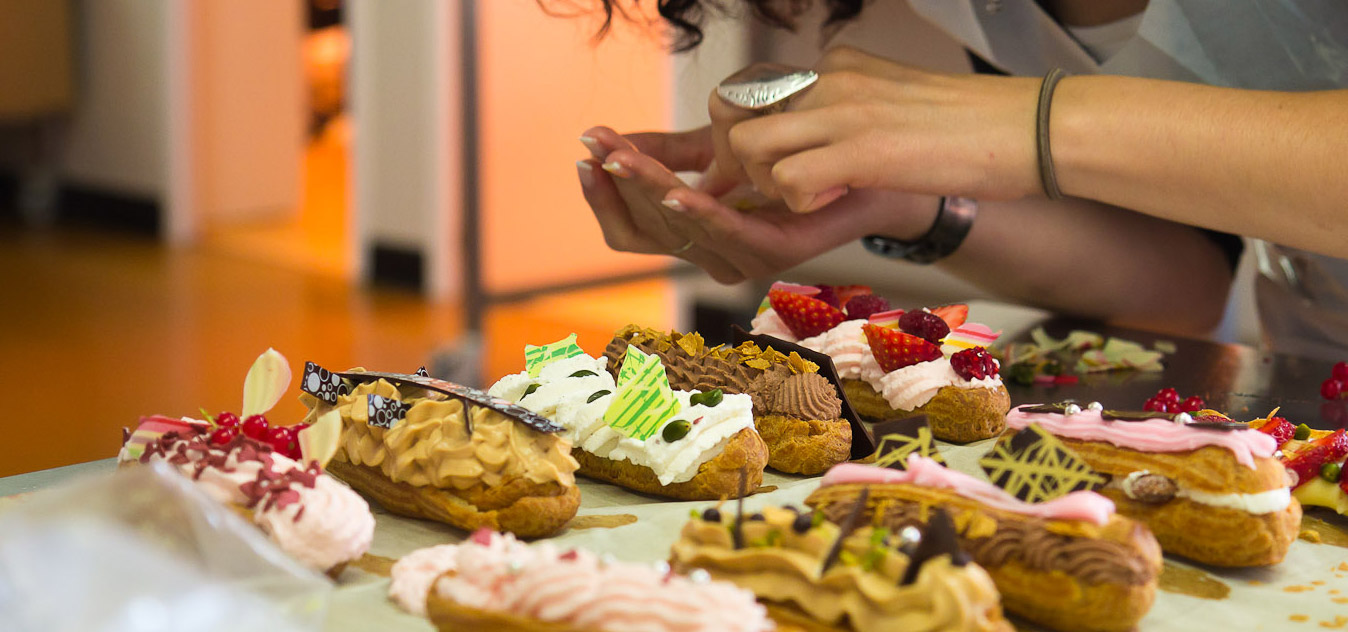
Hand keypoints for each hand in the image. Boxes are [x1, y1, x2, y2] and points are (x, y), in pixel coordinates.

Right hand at [578, 125, 939, 282]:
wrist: (862, 168)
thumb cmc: (791, 157)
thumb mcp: (716, 148)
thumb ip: (667, 150)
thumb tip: (610, 142)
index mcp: (693, 238)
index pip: (628, 230)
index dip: (602, 196)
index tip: (584, 152)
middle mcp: (711, 258)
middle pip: (646, 231)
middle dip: (618, 186)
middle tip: (597, 147)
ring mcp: (740, 262)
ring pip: (679, 231)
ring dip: (647, 191)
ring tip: (620, 159)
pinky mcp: (773, 254)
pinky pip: (726, 234)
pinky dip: (699, 212)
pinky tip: (676, 190)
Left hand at [704, 47, 1044, 211]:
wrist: (1030, 127)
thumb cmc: (974, 128)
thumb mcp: (895, 104)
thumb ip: (850, 112)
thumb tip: (821, 145)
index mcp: (838, 66)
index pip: (750, 88)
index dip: (739, 132)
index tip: (757, 168)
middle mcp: (832, 79)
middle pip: (731, 110)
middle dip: (737, 160)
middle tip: (769, 190)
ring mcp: (844, 111)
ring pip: (750, 145)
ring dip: (766, 183)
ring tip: (809, 196)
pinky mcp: (863, 150)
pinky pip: (789, 181)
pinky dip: (801, 204)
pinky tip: (838, 201)